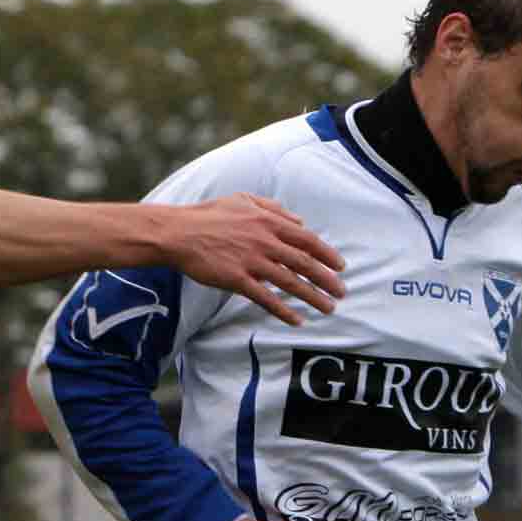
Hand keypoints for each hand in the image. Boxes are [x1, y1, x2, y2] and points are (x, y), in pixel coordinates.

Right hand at [163, 194, 345, 325]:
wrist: (179, 232)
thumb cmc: (209, 215)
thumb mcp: (244, 200)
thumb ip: (273, 209)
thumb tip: (299, 220)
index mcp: (268, 222)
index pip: (307, 239)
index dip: (327, 254)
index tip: (341, 266)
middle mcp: (264, 241)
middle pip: (304, 263)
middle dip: (327, 279)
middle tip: (342, 292)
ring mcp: (251, 261)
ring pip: (290, 282)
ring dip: (312, 297)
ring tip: (328, 308)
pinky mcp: (236, 279)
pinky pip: (265, 298)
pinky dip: (283, 310)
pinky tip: (297, 320)